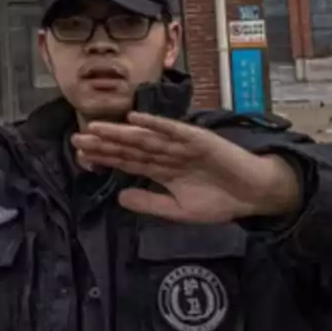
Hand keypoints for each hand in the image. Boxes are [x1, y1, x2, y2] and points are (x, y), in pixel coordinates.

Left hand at [70, 113, 302, 223]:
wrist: (254, 194)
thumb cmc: (220, 201)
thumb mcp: (179, 210)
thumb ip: (150, 203)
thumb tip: (119, 198)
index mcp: (161, 170)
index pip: (127, 162)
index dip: (104, 158)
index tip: (80, 155)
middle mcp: (166, 154)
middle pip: (129, 148)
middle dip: (104, 144)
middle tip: (77, 139)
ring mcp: (180, 144)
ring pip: (144, 138)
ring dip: (120, 133)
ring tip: (96, 129)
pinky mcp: (197, 139)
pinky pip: (172, 130)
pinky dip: (154, 124)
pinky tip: (134, 120)